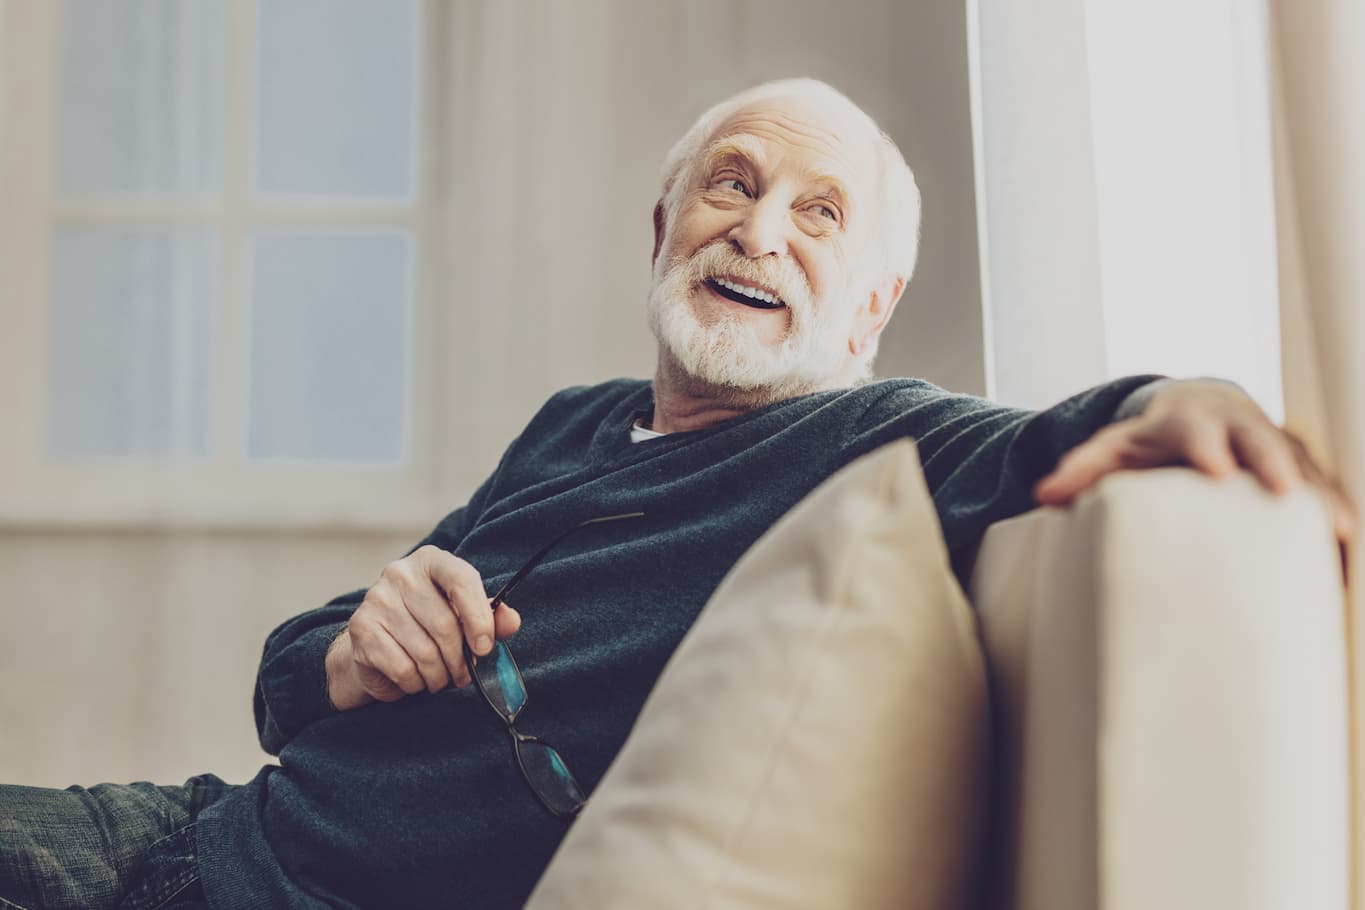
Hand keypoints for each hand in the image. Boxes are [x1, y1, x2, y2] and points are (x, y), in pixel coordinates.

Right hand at [326, 546, 521, 710]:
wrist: (376, 645)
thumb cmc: (428, 627)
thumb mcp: (464, 617)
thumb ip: (491, 618)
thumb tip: (512, 621)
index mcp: (432, 561)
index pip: (461, 580)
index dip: (479, 618)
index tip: (485, 648)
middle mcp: (400, 573)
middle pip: (445, 624)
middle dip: (460, 660)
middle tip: (463, 674)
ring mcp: (377, 599)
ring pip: (424, 652)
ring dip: (439, 676)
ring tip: (440, 678)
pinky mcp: (362, 629)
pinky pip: (403, 668)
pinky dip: (416, 683)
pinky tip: (415, 679)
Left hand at [1034, 379, 1356, 546]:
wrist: (1200, 410)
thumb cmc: (1149, 440)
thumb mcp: (1111, 450)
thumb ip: (1080, 472)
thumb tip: (1044, 495)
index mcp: (1189, 420)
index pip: (1195, 430)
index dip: (1205, 446)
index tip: (1214, 469)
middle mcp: (1239, 426)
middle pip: (1260, 441)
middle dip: (1273, 465)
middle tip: (1284, 494)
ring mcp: (1275, 444)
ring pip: (1304, 465)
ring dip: (1320, 494)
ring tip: (1338, 530)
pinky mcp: (1300, 467)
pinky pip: (1324, 487)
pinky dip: (1337, 511)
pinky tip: (1350, 547)